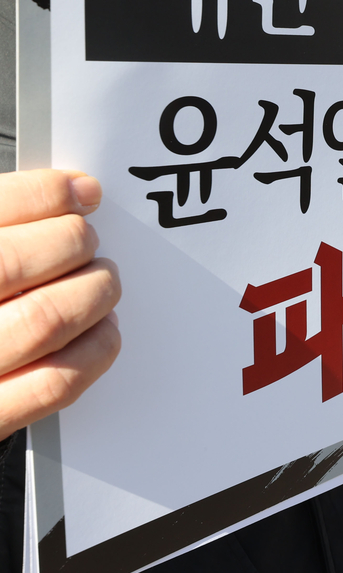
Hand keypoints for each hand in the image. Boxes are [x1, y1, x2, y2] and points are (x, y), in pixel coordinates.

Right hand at [0, 171, 121, 439]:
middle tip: (85, 238)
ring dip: (92, 291)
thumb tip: (66, 192)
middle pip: (10, 263)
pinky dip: (95, 348)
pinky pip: (56, 381)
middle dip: (70, 241)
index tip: (79, 190)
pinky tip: (101, 328)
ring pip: (45, 320)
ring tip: (100, 279)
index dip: (42, 194)